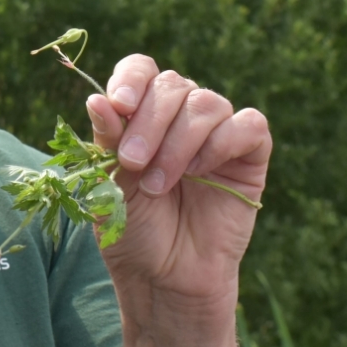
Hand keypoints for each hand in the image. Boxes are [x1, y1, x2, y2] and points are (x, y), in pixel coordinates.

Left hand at [85, 56, 269, 314]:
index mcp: (141, 113)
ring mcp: (217, 133)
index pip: (141, 69)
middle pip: (171, 85)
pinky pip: (249, 124)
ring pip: (207, 103)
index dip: (132, 79)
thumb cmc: (132, 230)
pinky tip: (201, 172)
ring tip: (158, 185)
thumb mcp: (109, 184)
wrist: (164, 277)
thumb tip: (96, 99)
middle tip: (133, 163)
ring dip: (178, 142)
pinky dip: (222, 142)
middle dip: (148, 121)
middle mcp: (180, 116)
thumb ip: (106, 141)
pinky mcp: (250, 155)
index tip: (118, 105)